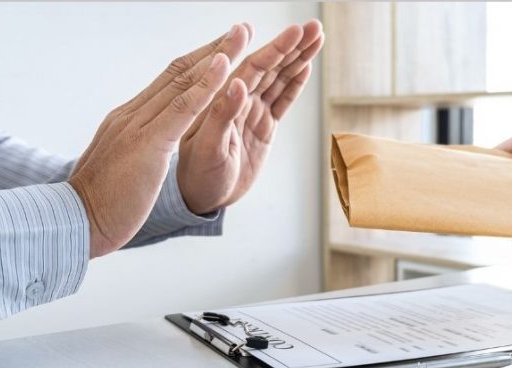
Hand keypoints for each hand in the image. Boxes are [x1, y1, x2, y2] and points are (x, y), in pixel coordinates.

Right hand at [70, 25, 248, 257]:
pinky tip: (225, 67)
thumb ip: (132, 149)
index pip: (168, 83)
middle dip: (213, 48)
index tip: (220, 48)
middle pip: (178, 72)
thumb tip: (142, 148)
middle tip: (240, 28)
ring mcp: (139, 126)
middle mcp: (132, 115)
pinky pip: (183, 108)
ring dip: (217, 55)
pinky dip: (206, 85)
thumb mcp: (118, 167)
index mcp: (127, 120)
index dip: (197, 63)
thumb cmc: (97, 204)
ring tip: (241, 34)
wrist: (71, 221)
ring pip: (184, 81)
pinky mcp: (149, 143)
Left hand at [177, 20, 323, 213]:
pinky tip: (305, 66)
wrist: (200, 198)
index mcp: (222, 100)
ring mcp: (251, 112)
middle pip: (269, 66)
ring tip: (316, 37)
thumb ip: (221, 116)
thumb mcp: (207, 148)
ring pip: (279, 78)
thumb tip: (237, 84)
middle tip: (313, 26)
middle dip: (291, 45)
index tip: (291, 31)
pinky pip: (281, 100)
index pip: (251, 68)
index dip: (272, 49)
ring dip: (297, 58)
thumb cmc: (195, 175)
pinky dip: (294, 83)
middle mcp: (238, 101)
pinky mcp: (262, 127)